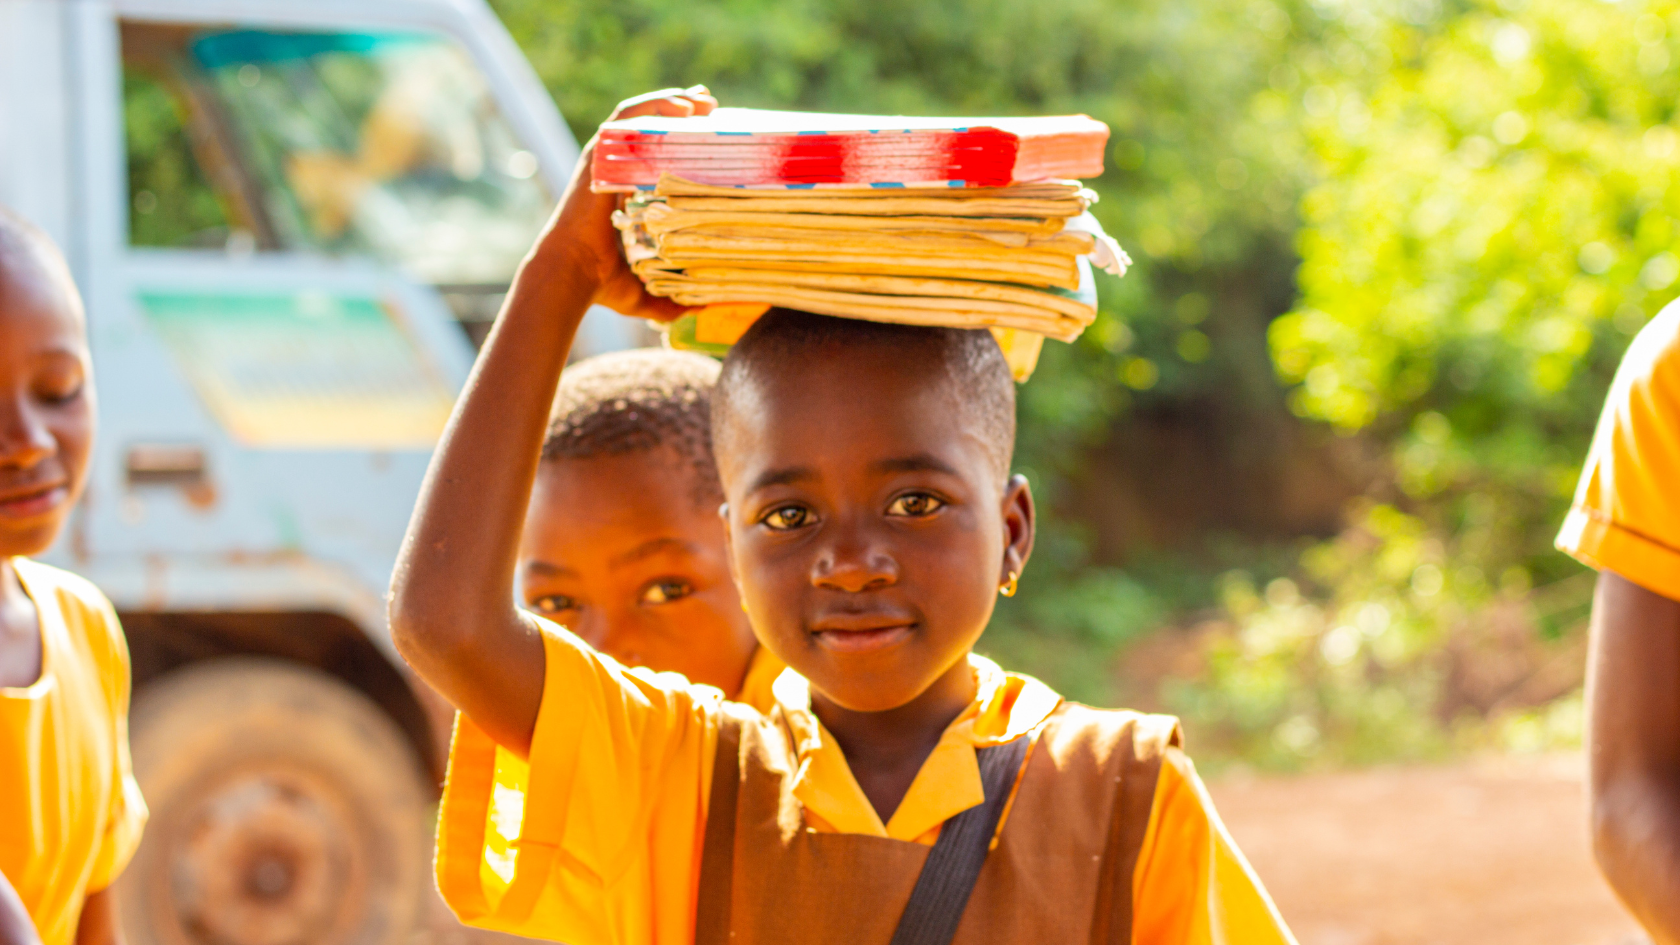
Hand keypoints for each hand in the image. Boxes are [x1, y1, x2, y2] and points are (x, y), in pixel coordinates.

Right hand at [545, 86, 716, 322]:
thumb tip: (701, 309)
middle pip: (648, 128)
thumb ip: (671, 301)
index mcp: (623, 195)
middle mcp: (613, 173)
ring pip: (639, 116)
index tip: (709, 130)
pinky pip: (626, 118)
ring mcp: (604, 162)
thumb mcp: (644, 295)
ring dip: (672, 102)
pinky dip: (655, 105)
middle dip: (681, 110)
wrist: (570, 275)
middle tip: (713, 106)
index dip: (679, 137)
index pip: (652, 154)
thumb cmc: (600, 285)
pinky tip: (684, 104)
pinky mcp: (599, 157)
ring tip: (702, 100)